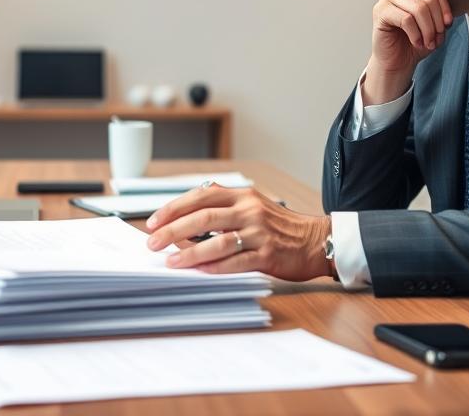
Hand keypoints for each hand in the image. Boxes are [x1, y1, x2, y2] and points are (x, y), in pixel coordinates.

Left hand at [145, 184, 331, 281]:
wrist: (315, 239)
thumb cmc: (278, 226)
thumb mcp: (251, 207)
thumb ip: (222, 210)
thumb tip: (183, 224)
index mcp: (242, 195)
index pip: (200, 196)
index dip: (173, 208)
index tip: (153, 222)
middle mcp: (249, 209)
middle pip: (203, 216)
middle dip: (173, 230)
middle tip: (153, 242)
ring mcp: (259, 232)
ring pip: (217, 240)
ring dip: (190, 253)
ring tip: (171, 262)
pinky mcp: (268, 254)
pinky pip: (237, 262)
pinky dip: (216, 267)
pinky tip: (200, 272)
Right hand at [364, 0, 452, 103]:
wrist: (396, 62)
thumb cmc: (414, 43)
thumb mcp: (434, 26)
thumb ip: (441, 14)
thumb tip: (447, 14)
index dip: (445, 7)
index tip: (448, 25)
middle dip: (437, 21)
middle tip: (436, 38)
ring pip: (418, 8)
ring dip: (428, 30)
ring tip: (428, 43)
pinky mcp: (380, 13)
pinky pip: (406, 19)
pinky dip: (416, 34)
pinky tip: (417, 43)